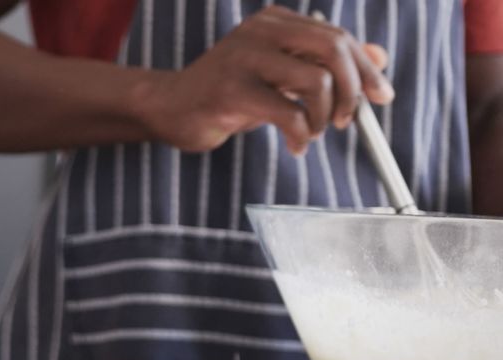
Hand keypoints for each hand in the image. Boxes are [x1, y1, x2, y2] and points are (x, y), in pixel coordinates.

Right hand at [142, 5, 392, 154]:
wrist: (169, 108)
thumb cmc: (227, 93)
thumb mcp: (279, 73)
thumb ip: (322, 63)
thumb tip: (379, 58)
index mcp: (273, 21)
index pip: (336, 37)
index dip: (365, 69)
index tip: (381, 97)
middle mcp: (259, 31)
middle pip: (332, 50)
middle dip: (351, 91)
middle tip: (344, 121)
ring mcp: (243, 59)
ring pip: (316, 81)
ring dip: (322, 118)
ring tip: (310, 133)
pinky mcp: (231, 91)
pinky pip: (289, 113)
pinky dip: (301, 135)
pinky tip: (295, 145)